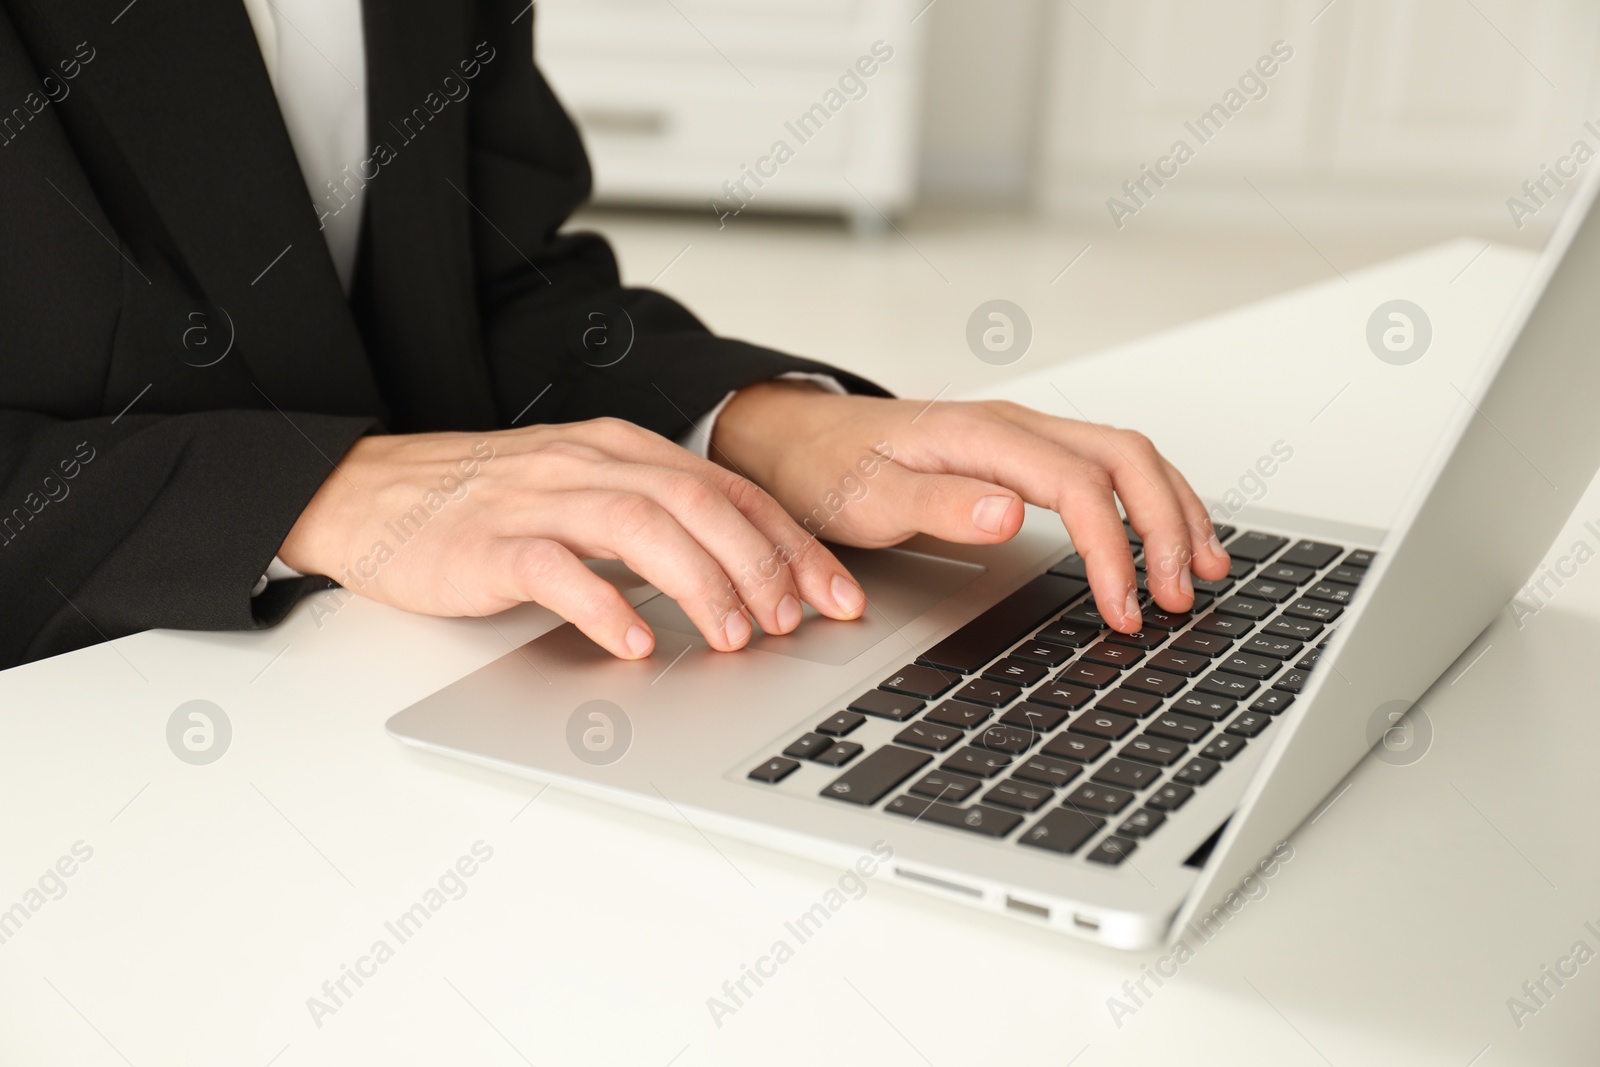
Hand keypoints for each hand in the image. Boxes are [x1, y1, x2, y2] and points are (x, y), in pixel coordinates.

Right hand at [277, 418, 867, 656]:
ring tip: (732, 637)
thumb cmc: (485, 505)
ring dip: (700, 583)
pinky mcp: (488, 542)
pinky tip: (633, 642)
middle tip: (794, 623)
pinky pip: (556, 569)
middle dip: (761, 564)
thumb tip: (742, 580)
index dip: (791, 543)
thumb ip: (655, 522)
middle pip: (699, 501)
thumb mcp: (584, 495)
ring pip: (642, 525)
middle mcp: (590, 463)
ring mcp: (538, 499)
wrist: (369, 493)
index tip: (837, 595)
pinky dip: (603, 605)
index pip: (729, 490)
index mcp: (622, 449)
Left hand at [711, 382, 1230, 632]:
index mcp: (983, 436)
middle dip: (1166, 528)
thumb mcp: (867, 497)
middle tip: (1178, 597)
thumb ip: (938, 505)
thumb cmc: (829, 469)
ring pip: (1127, 457)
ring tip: (1204, 570)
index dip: (1113, 550)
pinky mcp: (1022, 453)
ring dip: (1172, 511)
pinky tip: (1163, 535)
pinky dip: (1148, 500)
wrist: (801, 438)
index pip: (1080, 487)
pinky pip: (1106, 466)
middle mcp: (1015, 426)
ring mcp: (1023, 436)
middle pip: (1125, 459)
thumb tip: (1012, 513)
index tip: (1124, 609)